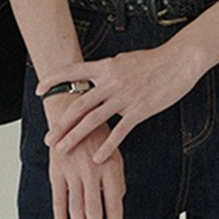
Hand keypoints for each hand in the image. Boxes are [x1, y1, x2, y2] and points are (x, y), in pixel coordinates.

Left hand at [34, 43, 202, 162]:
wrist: (179, 60)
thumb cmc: (154, 60)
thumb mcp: (125, 60)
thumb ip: (109, 71)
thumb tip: (96, 76)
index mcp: (106, 67)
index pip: (73, 71)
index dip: (54, 79)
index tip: (39, 89)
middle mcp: (111, 81)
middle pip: (79, 104)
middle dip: (61, 122)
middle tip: (48, 138)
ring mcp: (124, 96)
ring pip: (94, 119)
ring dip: (75, 136)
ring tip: (62, 150)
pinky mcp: (139, 109)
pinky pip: (119, 131)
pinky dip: (107, 146)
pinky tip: (97, 158)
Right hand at [46, 118, 125, 218]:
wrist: (73, 111)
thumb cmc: (98, 136)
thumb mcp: (114, 153)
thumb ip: (116, 179)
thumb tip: (117, 204)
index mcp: (111, 166)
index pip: (114, 203)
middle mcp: (92, 170)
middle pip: (94, 210)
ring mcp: (73, 171)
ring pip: (76, 208)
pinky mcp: (57, 171)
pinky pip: (58, 199)